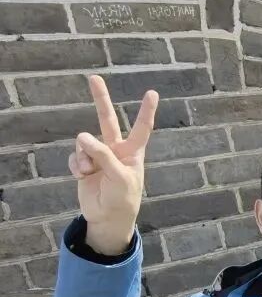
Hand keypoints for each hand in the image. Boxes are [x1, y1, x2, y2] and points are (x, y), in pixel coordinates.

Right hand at [68, 75, 158, 255]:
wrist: (108, 218)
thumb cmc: (123, 198)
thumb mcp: (119, 177)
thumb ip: (103, 155)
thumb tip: (82, 136)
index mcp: (132, 152)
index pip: (141, 128)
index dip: (146, 111)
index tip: (152, 93)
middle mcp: (115, 150)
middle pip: (107, 120)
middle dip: (101, 99)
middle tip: (94, 78)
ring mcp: (98, 156)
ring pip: (84, 142)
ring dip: (82, 156)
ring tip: (87, 171)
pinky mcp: (83, 164)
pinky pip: (74, 156)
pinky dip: (75, 165)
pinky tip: (81, 176)